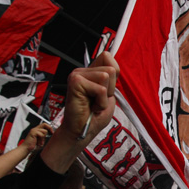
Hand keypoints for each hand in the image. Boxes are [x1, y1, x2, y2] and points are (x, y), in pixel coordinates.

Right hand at [21, 123, 53, 152]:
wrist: (26, 149)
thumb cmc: (33, 146)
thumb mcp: (40, 140)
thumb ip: (44, 136)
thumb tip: (51, 134)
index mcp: (36, 130)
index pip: (44, 125)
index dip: (49, 127)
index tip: (52, 132)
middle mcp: (35, 129)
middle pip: (44, 124)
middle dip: (50, 128)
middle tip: (52, 133)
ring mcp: (33, 130)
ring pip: (44, 131)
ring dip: (44, 138)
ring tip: (40, 143)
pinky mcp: (33, 132)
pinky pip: (41, 134)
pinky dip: (41, 140)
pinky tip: (39, 143)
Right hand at [41, 52, 118, 172]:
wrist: (82, 131)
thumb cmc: (94, 116)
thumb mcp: (109, 94)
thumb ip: (111, 76)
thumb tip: (110, 58)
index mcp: (90, 72)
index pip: (108, 57)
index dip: (113, 76)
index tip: (104, 91)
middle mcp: (82, 70)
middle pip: (110, 69)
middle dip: (110, 89)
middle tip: (96, 101)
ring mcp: (77, 75)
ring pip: (106, 77)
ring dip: (104, 97)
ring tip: (93, 104)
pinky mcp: (75, 82)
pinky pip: (101, 89)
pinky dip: (100, 102)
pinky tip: (90, 107)